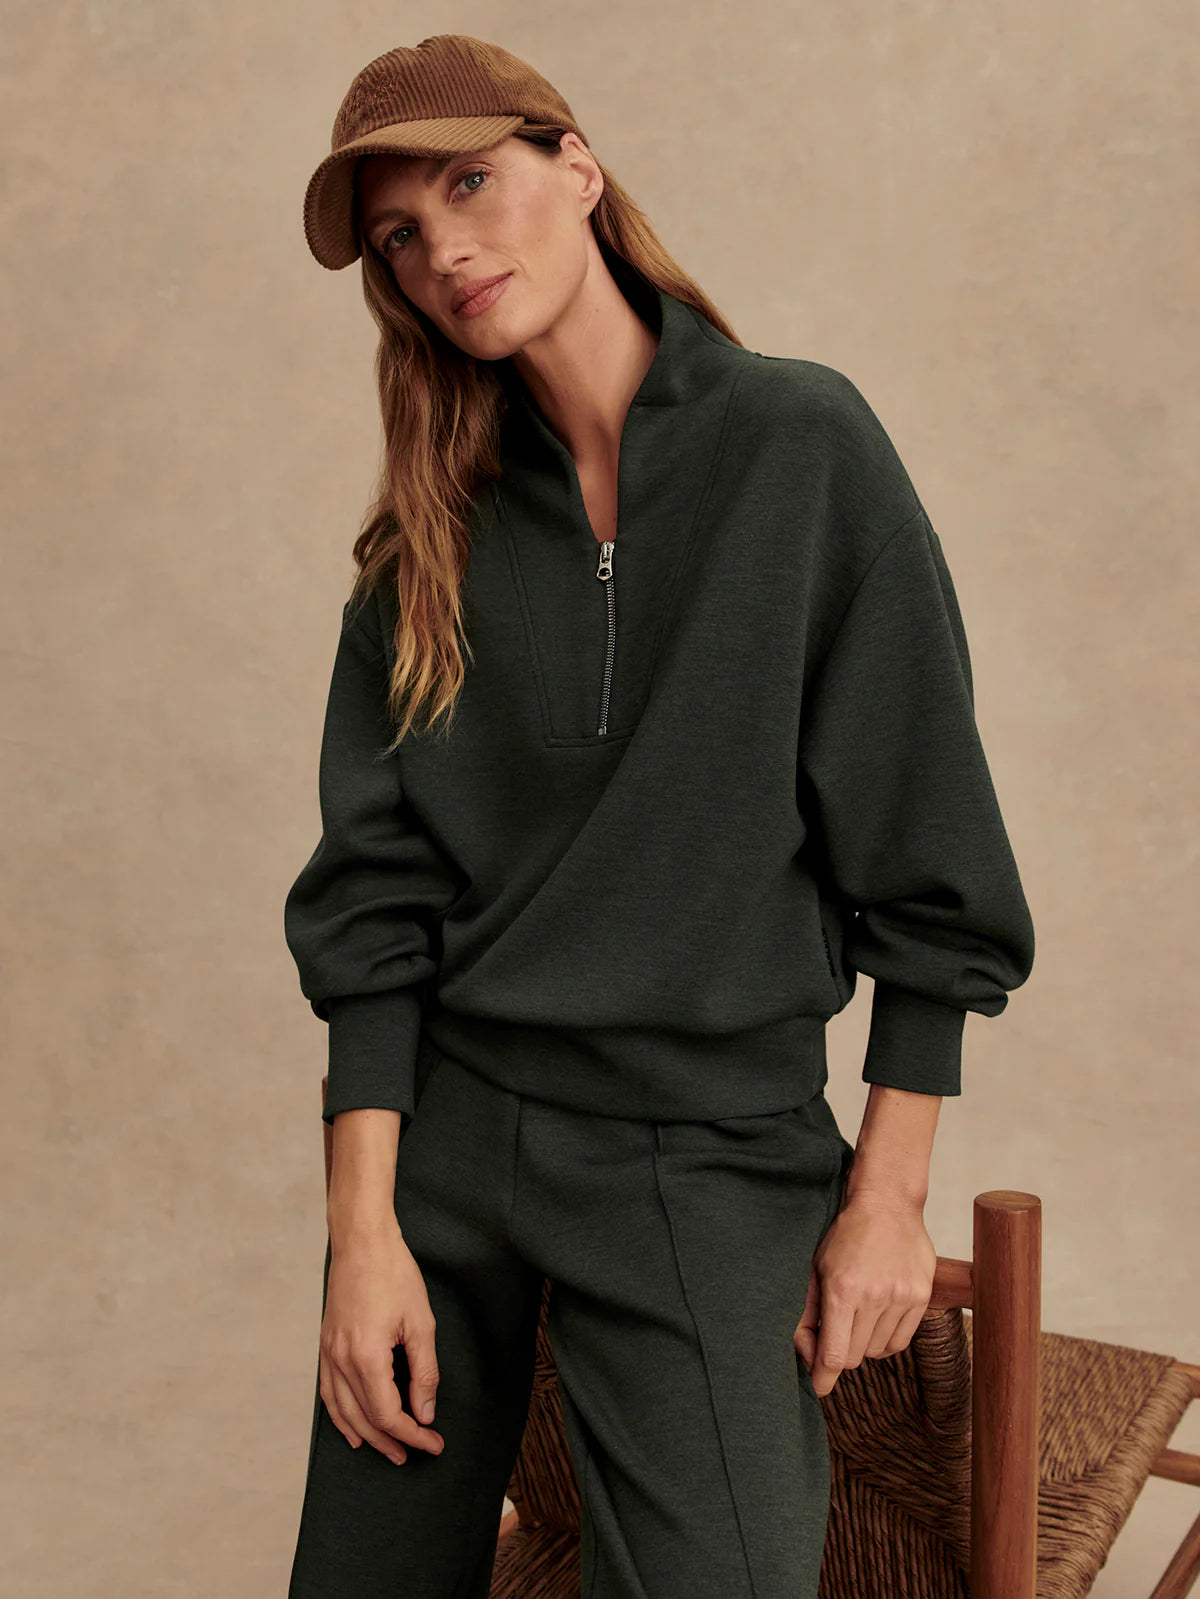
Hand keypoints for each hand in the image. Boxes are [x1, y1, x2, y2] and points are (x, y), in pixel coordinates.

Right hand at [319, 1218, 446, 1463]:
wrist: (361, 1241)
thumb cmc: (393, 1274)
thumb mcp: (420, 1322)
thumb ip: (423, 1372)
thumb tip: (424, 1411)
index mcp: (367, 1357)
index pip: (389, 1414)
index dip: (412, 1434)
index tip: (433, 1443)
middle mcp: (342, 1361)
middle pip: (365, 1419)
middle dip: (391, 1441)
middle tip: (414, 1454)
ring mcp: (329, 1353)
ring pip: (343, 1411)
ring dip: (365, 1436)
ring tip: (387, 1451)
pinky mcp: (325, 1345)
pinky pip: (329, 1392)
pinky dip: (340, 1417)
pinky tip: (351, 1428)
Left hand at [794, 1190, 936, 1397]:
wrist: (887, 1204)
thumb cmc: (845, 1236)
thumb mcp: (815, 1269)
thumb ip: (806, 1313)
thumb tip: (807, 1354)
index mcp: (842, 1290)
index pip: (833, 1355)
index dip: (822, 1377)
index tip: (817, 1387)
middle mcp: (874, 1298)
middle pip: (853, 1357)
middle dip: (839, 1353)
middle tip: (833, 1334)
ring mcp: (901, 1298)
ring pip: (876, 1351)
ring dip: (862, 1343)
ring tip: (857, 1316)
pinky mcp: (921, 1298)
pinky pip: (900, 1341)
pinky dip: (884, 1340)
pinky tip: (876, 1320)